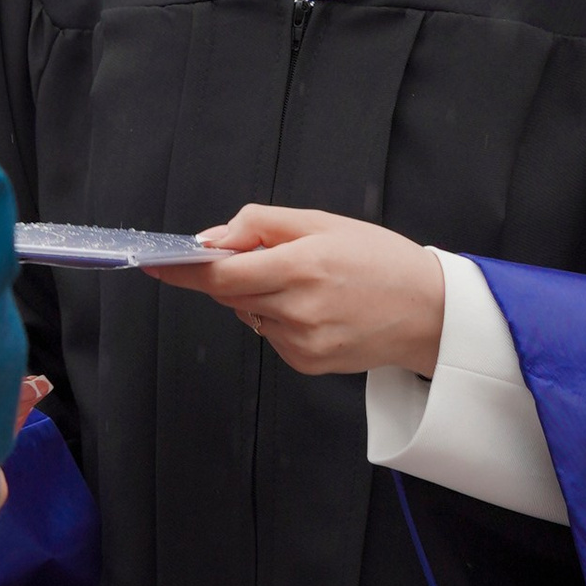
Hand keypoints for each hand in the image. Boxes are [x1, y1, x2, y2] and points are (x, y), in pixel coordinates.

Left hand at [145, 203, 446, 379]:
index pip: (221, 275)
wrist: (429, 311)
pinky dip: (278, 320)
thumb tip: (212, 239)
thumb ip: (261, 224)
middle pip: (229, 295)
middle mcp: (298, 308)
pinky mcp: (307, 363)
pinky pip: (270, 336)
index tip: (156, 264)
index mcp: (302, 266)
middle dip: (232, 276)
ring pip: (248, 315)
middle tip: (267, 260)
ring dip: (259, 297)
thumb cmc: (380, 260)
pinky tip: (315, 310)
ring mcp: (302, 341)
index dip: (184, 269)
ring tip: (307, 285)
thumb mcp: (323, 222)